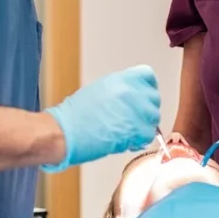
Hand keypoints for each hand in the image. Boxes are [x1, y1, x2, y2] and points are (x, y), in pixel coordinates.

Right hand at [43, 65, 160, 171]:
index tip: (142, 98)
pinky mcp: (136, 130)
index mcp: (122, 79)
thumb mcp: (101, 90)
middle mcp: (131, 92)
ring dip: (143, 127)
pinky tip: (125, 141)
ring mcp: (135, 110)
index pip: (148, 76)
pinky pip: (148, 136)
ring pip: (153, 119)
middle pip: (154, 99)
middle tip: (132, 119)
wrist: (65, 132)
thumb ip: (121, 90)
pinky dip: (139, 141)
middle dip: (145, 111)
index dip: (146, 89)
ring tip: (125, 131)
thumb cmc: (75, 115)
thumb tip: (133, 99)